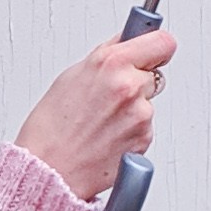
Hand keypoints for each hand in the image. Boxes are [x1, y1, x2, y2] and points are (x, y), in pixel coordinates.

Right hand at [15, 26, 177, 203]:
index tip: (152, 53)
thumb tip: (125, 44)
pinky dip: (131, 132)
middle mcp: (130, 86)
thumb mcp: (72, 76)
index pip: (162, 42)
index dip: (156, 48)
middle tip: (110, 97)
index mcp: (111, 63)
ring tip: (101, 122)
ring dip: (133, 110)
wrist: (49, 169)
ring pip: (148, 104)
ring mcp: (141, 114)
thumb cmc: (51, 127)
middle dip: (138, 82)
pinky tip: (106, 137)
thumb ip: (107, 57)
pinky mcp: (145, 138)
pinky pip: (145, 128)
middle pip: (156, 75)